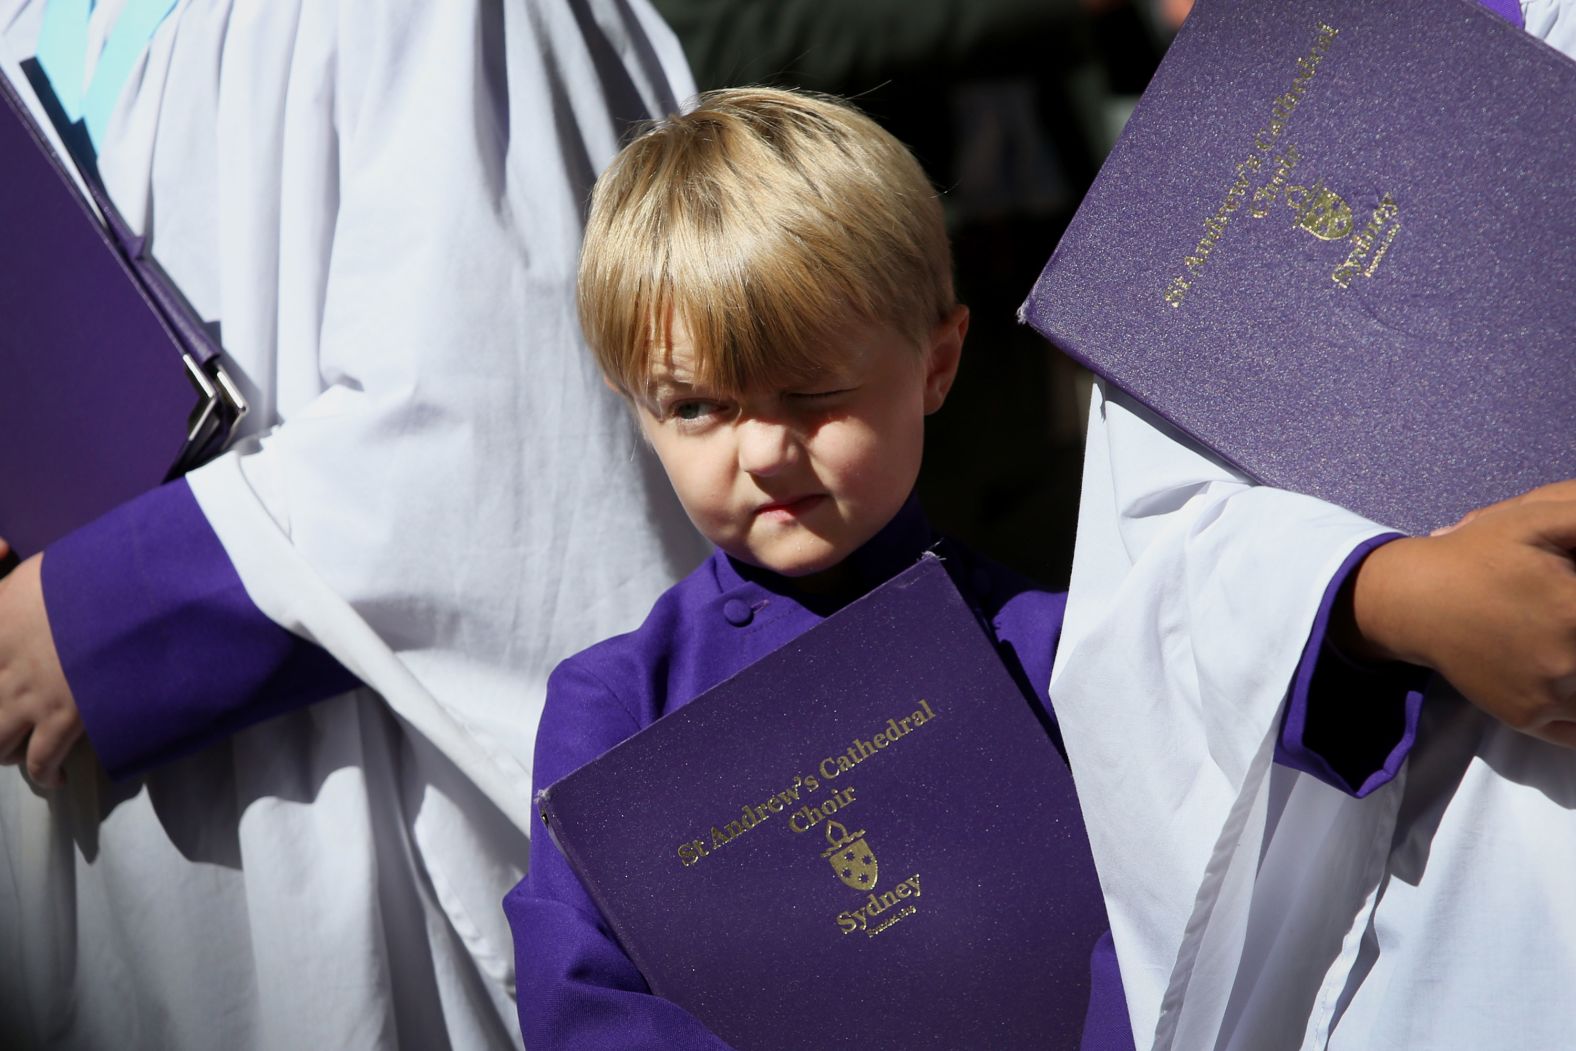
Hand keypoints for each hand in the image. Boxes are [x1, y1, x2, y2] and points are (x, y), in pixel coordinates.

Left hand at [0, 539, 82, 786]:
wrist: (126, 594)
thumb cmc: (90, 573)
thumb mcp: (34, 569)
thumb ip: (13, 582)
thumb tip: (7, 563)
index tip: (7, 687)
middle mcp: (2, 668)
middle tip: (10, 726)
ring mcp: (29, 697)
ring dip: (8, 751)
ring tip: (23, 752)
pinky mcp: (62, 718)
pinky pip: (42, 760)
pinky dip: (45, 775)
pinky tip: (57, 777)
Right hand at [1338, 481, 1575, 747]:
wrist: (1413, 600)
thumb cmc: (1477, 553)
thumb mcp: (1536, 517)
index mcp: (1575, 609)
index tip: (1574, 596)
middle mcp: (1567, 660)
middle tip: (1566, 614)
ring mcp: (1548, 697)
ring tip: (1560, 634)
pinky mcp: (1529, 719)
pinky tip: (1567, 675)